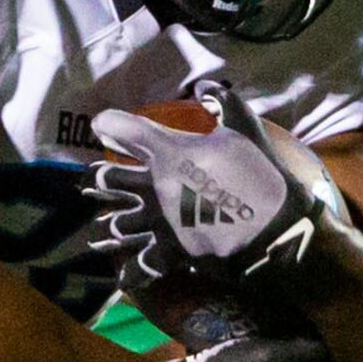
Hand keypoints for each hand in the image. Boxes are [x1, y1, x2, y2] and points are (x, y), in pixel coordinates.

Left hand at [86, 84, 330, 293]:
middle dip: (95, 179)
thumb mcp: (244, 129)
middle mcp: (155, 186)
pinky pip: (141, 265)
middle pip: (107, 179)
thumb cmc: (259, 173)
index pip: (126, 130)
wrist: (273, 225)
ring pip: (115, 224)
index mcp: (170, 152)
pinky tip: (123, 275)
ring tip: (98, 231)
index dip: (109, 124)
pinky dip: (131, 272)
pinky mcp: (171, 250)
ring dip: (105, 226)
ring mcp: (160, 220)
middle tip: (89, 183)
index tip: (100, 124)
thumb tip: (206, 86)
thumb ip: (223, 104)